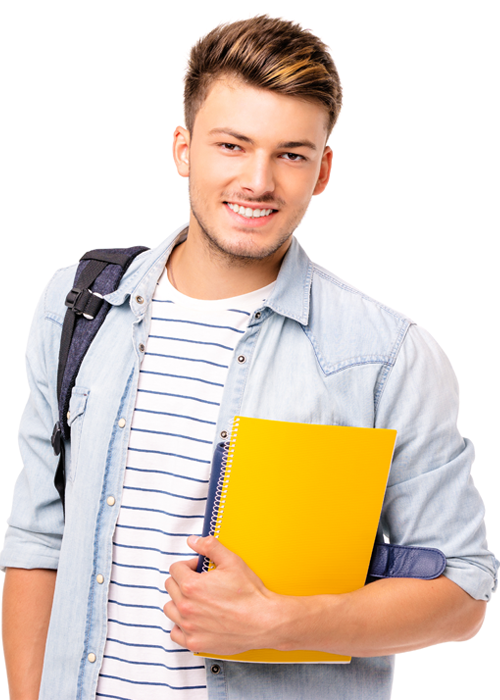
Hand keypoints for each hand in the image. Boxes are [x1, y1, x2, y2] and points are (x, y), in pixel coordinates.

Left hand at [164, 535, 281, 654]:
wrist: (263, 621)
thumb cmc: (250, 595)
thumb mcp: (231, 561)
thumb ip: (210, 546)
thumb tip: (194, 541)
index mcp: (192, 586)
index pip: (175, 569)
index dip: (188, 565)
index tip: (198, 569)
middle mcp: (186, 607)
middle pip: (171, 587)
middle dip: (183, 580)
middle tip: (200, 582)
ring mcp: (189, 627)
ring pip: (170, 609)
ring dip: (179, 601)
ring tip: (196, 600)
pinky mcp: (195, 643)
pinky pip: (175, 632)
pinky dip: (181, 625)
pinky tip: (194, 619)